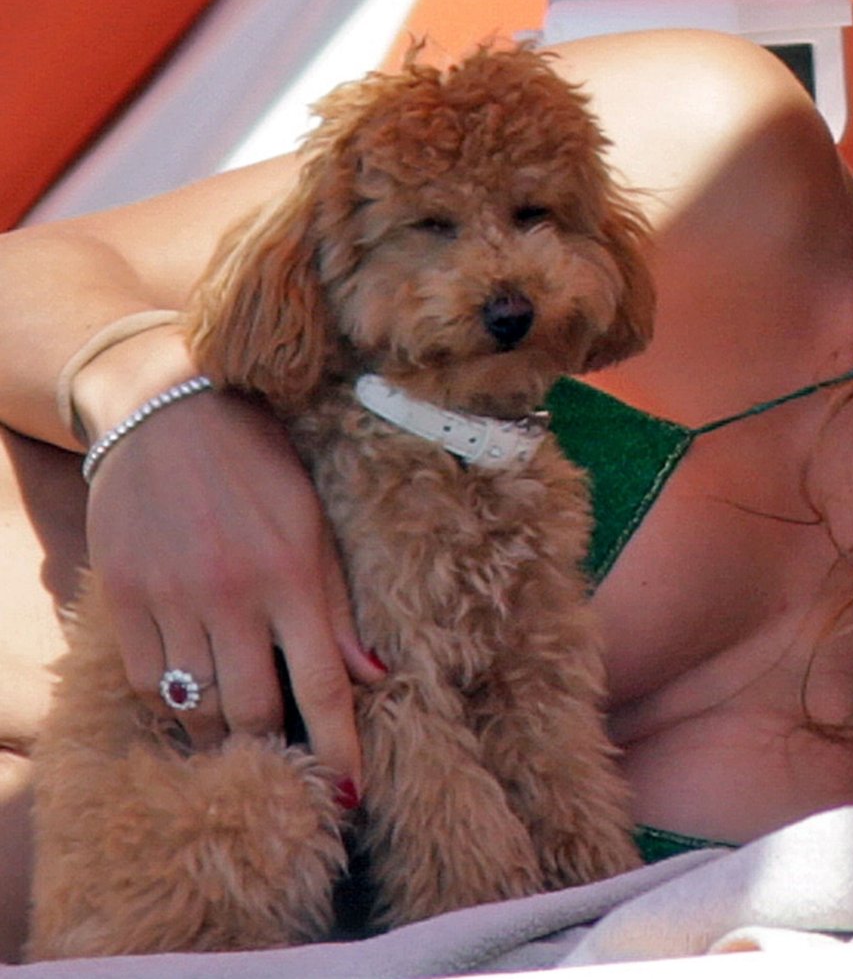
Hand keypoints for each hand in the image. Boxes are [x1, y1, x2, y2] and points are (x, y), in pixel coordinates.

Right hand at [83, 389, 384, 792]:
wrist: (172, 413)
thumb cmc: (263, 468)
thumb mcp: (316, 527)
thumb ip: (339, 607)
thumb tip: (375, 676)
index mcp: (292, 577)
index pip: (322, 687)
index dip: (339, 750)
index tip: (350, 794)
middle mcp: (231, 595)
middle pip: (252, 711)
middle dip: (274, 750)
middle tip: (287, 761)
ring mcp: (171, 599)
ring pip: (196, 706)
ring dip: (221, 734)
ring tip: (240, 737)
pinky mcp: (123, 597)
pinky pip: (147, 680)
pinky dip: (173, 702)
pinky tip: (192, 698)